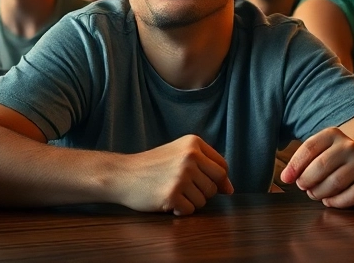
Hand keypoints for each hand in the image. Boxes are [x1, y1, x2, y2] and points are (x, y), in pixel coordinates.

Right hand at [115, 135, 232, 215]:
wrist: (123, 174)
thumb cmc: (152, 166)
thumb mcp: (179, 154)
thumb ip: (205, 166)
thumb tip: (230, 189)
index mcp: (193, 144)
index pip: (222, 167)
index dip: (219, 180)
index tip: (209, 185)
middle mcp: (190, 157)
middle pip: (215, 185)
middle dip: (204, 192)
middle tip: (185, 189)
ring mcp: (181, 176)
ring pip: (204, 200)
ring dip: (190, 202)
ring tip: (172, 192)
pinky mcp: (172, 194)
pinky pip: (190, 210)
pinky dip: (180, 210)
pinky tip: (167, 201)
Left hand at [280, 126, 353, 207]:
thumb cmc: (338, 160)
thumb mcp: (322, 151)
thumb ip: (303, 160)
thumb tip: (285, 177)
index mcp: (333, 134)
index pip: (309, 148)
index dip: (294, 166)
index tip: (286, 179)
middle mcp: (349, 146)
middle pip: (320, 166)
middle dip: (307, 181)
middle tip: (304, 187)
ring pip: (334, 183)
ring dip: (320, 193)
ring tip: (315, 194)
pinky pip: (351, 196)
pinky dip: (336, 202)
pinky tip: (329, 201)